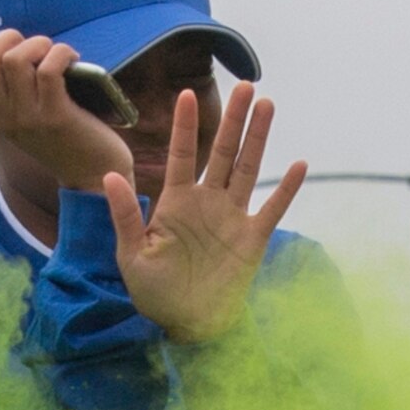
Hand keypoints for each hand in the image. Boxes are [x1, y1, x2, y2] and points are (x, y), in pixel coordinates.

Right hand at [0, 29, 131, 190]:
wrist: (91, 173)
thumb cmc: (61, 138)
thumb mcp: (23, 121)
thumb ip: (7, 96)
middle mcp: (4, 117)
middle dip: (7, 39)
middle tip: (32, 45)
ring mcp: (28, 117)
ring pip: (15, 60)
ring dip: (37, 44)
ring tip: (53, 52)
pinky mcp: (56, 116)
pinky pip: (48, 70)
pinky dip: (60, 53)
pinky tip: (72, 59)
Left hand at [101, 82, 306, 342]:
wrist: (184, 324)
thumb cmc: (153, 291)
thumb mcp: (131, 253)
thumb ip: (125, 214)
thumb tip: (109, 175)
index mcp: (175, 203)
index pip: (181, 155)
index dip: (184, 125)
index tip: (184, 94)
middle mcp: (206, 203)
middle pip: (221, 152)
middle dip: (232, 119)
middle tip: (245, 85)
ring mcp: (232, 217)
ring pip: (248, 168)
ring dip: (258, 138)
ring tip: (267, 105)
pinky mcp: (252, 239)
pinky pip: (273, 208)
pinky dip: (286, 188)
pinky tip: (299, 163)